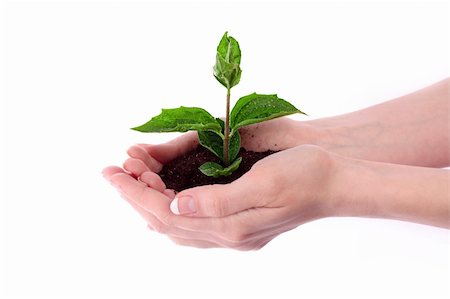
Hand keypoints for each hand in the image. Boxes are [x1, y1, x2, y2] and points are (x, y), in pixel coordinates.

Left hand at [103, 142, 336, 249]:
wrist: (336, 183)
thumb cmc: (306, 175)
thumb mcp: (264, 184)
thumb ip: (218, 201)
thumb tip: (175, 207)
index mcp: (231, 226)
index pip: (167, 213)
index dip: (136, 192)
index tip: (112, 172)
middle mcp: (228, 236)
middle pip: (166, 222)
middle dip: (135, 196)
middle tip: (112, 172)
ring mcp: (234, 234)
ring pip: (177, 227)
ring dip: (150, 203)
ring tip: (131, 181)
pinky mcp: (240, 227)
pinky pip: (193, 226)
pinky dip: (170, 212)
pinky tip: (163, 203)